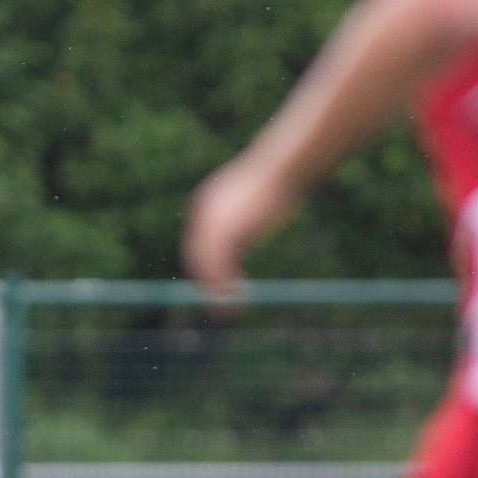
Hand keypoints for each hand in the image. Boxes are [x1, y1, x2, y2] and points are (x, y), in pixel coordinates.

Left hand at [183, 157, 289, 309]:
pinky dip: (222, 287)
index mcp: (207, 203)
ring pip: (203, 265)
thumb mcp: (257, 197)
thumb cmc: (278, 178)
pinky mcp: (223, 233)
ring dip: (214, 290)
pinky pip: (216, 267)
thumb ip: (247, 212)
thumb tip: (252, 224)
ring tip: (226, 310)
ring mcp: (210, 224)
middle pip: (196, 255)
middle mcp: (203, 214)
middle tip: (218, 302)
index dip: (205, 265)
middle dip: (206, 281)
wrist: (281, 167)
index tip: (218, 282)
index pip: (198, 241)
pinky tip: (234, 300)